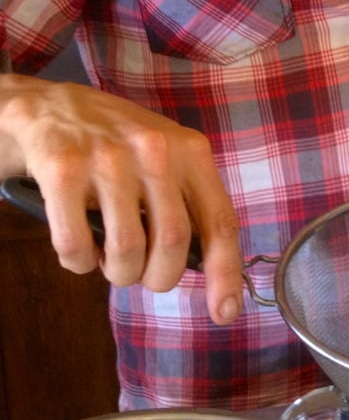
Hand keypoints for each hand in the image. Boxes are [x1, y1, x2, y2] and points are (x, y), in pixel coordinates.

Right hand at [0, 74, 243, 325]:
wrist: (50, 106)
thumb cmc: (117, 143)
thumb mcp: (166, 157)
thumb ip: (187, 200)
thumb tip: (207, 266)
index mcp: (191, 151)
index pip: (220, 220)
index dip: (226, 272)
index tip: (225, 313)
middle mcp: (155, 150)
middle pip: (173, 243)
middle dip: (158, 278)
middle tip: (143, 277)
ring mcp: (108, 157)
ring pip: (126, 249)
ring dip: (118, 272)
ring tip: (109, 260)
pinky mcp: (62, 168)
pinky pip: (76, 244)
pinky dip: (78, 263)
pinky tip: (79, 251)